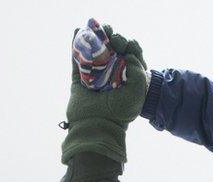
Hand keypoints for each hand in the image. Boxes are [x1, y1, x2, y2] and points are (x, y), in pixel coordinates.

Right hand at [61, 20, 147, 164]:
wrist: (97, 125)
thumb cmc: (120, 112)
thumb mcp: (137, 92)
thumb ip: (137, 71)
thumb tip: (128, 55)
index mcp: (127, 79)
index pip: (130, 56)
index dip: (130, 46)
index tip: (128, 47)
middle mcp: (111, 77)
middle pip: (112, 50)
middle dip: (113, 38)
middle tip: (113, 39)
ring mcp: (94, 77)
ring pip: (94, 52)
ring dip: (95, 37)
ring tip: (95, 26)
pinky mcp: (78, 80)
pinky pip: (76, 59)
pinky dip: (75, 45)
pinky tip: (77, 31)